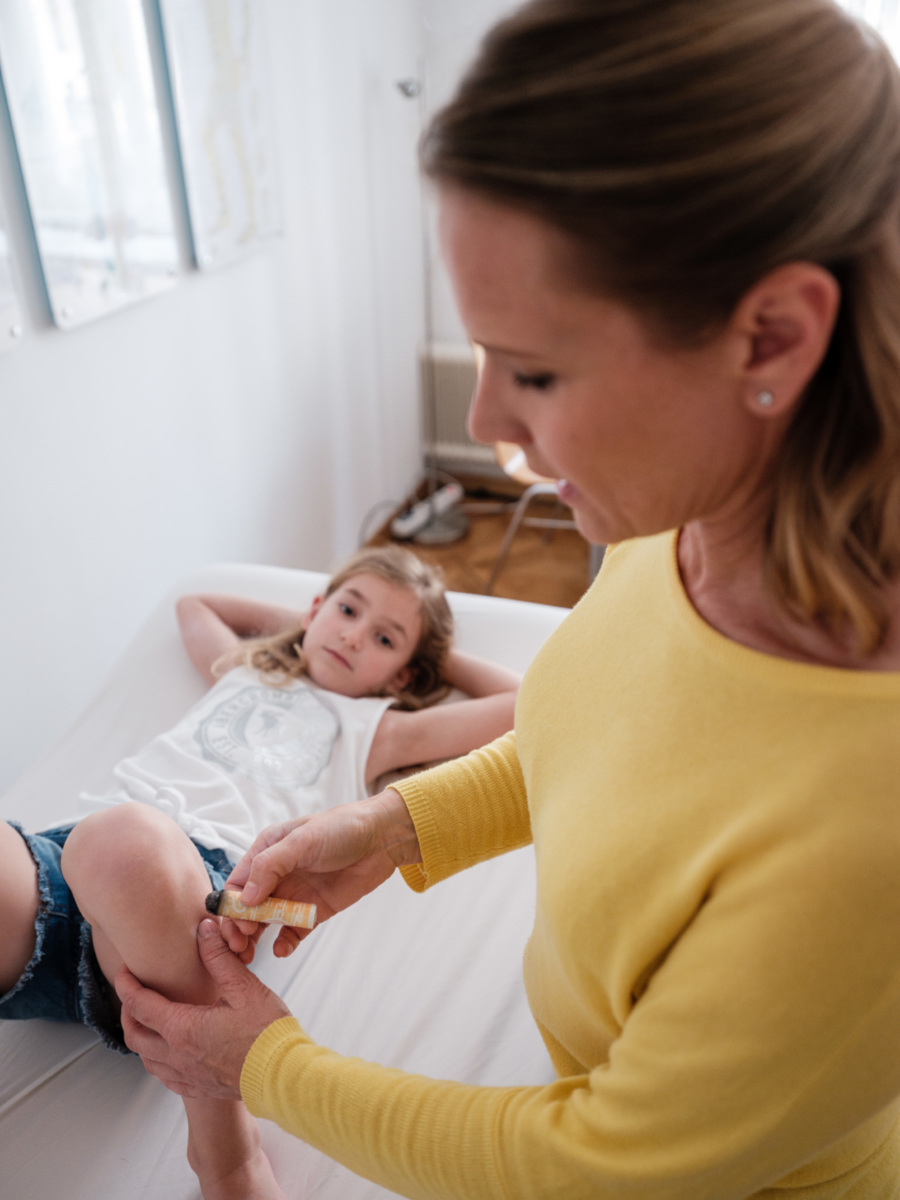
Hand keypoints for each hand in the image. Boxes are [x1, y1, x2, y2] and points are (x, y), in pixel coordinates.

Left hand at [115, 919, 290, 1099]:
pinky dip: (157, 1059)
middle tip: (133, 993)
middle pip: (134, 1034)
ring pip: (146, 1059)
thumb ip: (219, 957)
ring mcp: (186, 1075)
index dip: (127, 984)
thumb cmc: (267, 1032)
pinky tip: (168, 1051)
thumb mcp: (244, 987)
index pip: (139, 1005)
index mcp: (182, 1029)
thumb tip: (205, 929)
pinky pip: (164, 1076)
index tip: (124, 970)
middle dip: (127, 1011)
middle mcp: (177, 1055)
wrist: (284, 1075)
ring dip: (141, 1036)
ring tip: (149, 1019)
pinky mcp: (198, 1088)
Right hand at [221, 789, 419, 960]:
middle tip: (240, 944)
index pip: (238, 883)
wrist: (382, 840)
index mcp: (267, 851)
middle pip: (247, 907)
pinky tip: (282, 950)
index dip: (232, 905)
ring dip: (255, 940)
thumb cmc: (341, 829)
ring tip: (250, 955)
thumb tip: (246, 898)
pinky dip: (284, 944)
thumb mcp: (303, 841)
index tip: (237, 922)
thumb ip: (271, 865)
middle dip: (239, 927)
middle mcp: (276, 875)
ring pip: (265, 923)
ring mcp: (294, 894)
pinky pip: (292, 933)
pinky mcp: (313, 911)